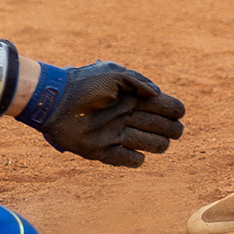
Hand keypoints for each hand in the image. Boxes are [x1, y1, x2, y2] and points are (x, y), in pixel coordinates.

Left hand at [37, 63, 185, 166]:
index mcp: (132, 97)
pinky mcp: (102, 150)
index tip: (178, 113)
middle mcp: (127, 116)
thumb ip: (138, 81)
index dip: (173, 110)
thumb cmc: (84, 83)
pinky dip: (134, 159)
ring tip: (159, 142)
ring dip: (156, 144)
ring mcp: (116, 134)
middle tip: (174, 131)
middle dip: (170, 129)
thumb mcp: (113, 73)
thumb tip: (156, 95)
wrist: (55, 102)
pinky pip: (126, 160)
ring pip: (147, 144)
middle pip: (159, 126)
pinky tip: (137, 154)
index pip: (162, 106)